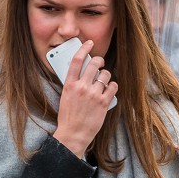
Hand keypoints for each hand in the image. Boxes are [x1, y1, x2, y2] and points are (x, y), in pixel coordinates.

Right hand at [51, 39, 116, 155]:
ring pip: (105, 75)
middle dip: (99, 61)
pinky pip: (113, 87)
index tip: (89, 43)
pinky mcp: (103, 102)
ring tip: (103, 82)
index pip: (77, 60)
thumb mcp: (66, 97)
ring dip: (106, 76)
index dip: (84, 48)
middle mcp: (82, 87)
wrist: (73, 134)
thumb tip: (82, 72)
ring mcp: (93, 94)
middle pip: (94, 64)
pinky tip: (110, 89)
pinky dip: (113, 86)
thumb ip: (73, 84)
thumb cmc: (68, 117)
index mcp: (70, 84)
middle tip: (100, 63)